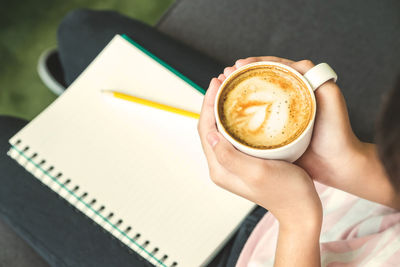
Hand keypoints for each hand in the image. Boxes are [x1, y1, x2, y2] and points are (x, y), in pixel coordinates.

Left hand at [197, 74, 321, 226]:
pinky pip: (233, 133)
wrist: (302, 208)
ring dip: (223, 106)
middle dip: (213, 101)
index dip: (207, 103)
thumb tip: (210, 134)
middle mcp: (222, 164)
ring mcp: (233, 162)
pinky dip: (235, 116)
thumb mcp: (257, 173)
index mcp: (220, 168)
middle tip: (224, 79)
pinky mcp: (245, 160)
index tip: (216, 82)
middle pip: (210, 126)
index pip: (205, 129)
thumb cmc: (286, 192)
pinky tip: (246, 105)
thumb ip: (229, 155)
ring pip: (221, 128)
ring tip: (232, 86)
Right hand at [228, 57, 364, 189]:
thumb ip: (317, 78)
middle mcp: (286, 98)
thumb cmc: (336, 132)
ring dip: (237, 93)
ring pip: (254, 99)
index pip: (271, 68)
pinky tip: (229, 113)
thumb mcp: (330, 98)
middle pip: (258, 82)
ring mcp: (278, 115)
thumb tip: (296, 63)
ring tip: (222, 89)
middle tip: (224, 76)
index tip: (238, 66)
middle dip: (239, 77)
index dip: (253, 64)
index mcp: (298, 86)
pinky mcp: (272, 132)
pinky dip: (241, 114)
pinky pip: (254, 119)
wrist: (337, 164)